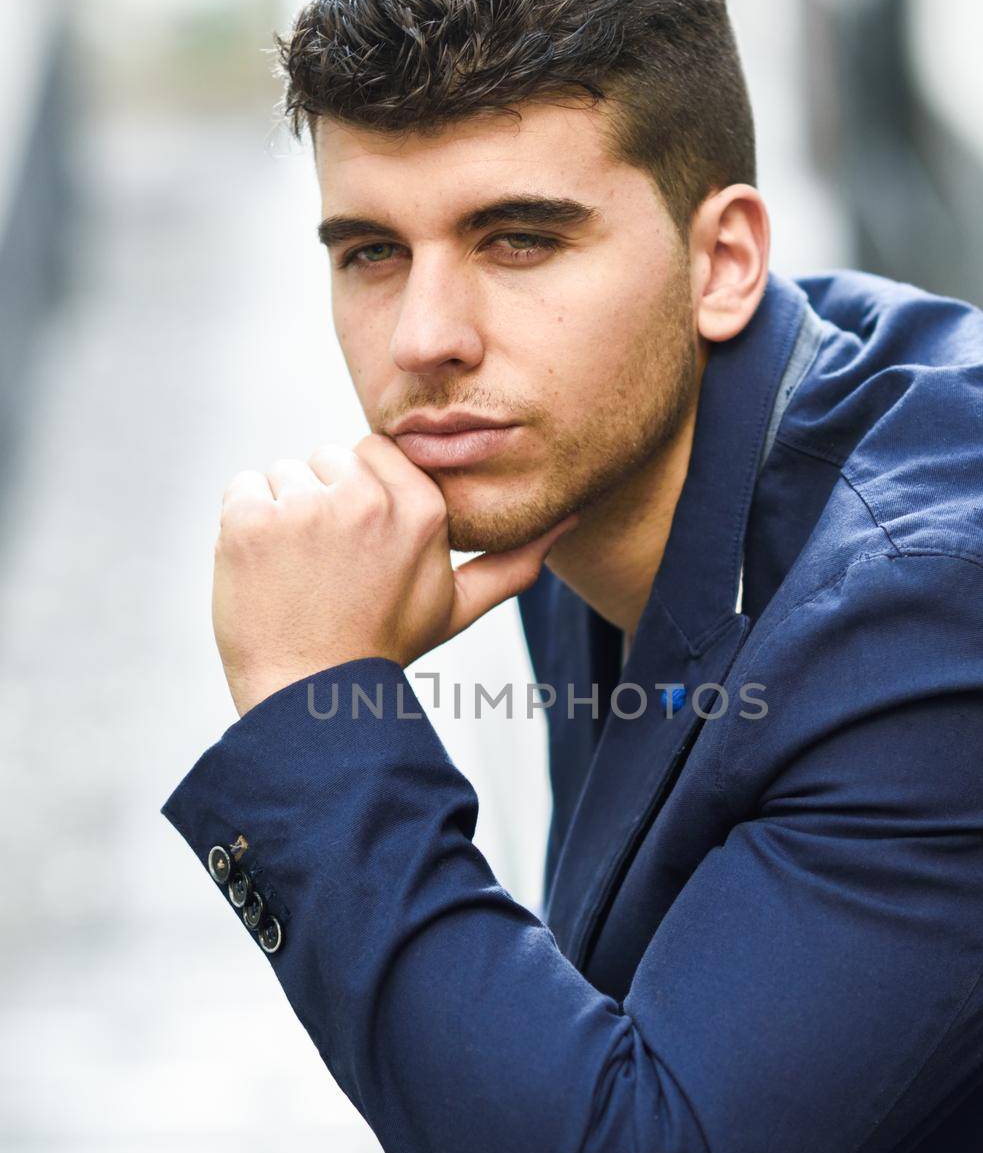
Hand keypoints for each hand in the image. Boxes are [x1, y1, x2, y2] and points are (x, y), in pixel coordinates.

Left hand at [211, 435, 576, 716]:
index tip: (358, 546)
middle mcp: (367, 499)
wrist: (308, 700)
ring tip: (298, 574)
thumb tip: (569, 518)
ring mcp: (305, 507)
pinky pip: (242, 488)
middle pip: (328, 458)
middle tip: (328, 568)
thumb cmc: (382, 649)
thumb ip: (511, 561)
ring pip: (285, 472)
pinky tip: (264, 571)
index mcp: (422, 509)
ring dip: (283, 514)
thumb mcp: (455, 606)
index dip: (362, 495)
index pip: (376, 452)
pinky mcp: (251, 520)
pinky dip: (243, 524)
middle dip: (323, 501)